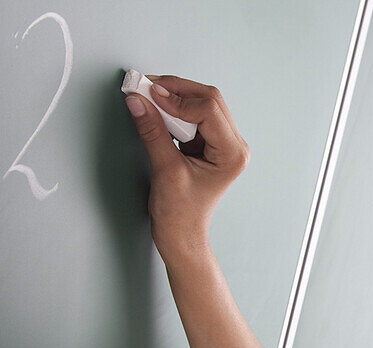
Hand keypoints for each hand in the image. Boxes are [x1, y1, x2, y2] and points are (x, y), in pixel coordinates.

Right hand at [125, 75, 249, 257]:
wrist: (181, 234)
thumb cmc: (180, 213)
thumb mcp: (165, 170)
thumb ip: (153, 132)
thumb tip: (138, 101)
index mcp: (232, 154)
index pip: (209, 109)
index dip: (178, 99)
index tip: (150, 94)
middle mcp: (233, 145)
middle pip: (209, 99)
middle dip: (177, 91)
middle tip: (146, 87)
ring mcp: (222, 143)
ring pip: (201, 103)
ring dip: (174, 98)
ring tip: (148, 98)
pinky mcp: (208, 143)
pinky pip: (194, 115)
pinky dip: (174, 110)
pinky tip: (157, 111)